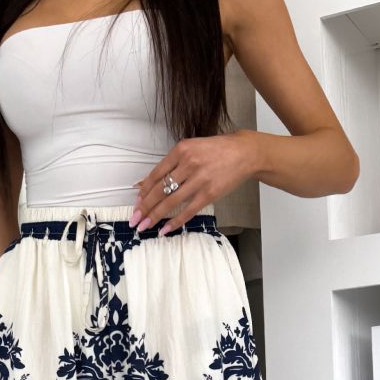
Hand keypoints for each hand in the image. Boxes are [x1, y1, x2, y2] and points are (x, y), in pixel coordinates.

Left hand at [129, 130, 259, 232]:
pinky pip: (188, 211)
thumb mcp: (192, 149)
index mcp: (181, 150)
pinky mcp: (209, 194)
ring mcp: (199, 180)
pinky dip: (175, 222)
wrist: (245, 153)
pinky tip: (164, 229)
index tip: (136, 203)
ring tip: (144, 226)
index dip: (144, 191)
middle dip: (144, 207)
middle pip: (160, 190)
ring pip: (171, 202)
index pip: (156, 174)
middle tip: (134, 220)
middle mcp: (188, 164)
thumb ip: (172, 165)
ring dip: (155, 216)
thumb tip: (147, 183)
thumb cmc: (217, 151)